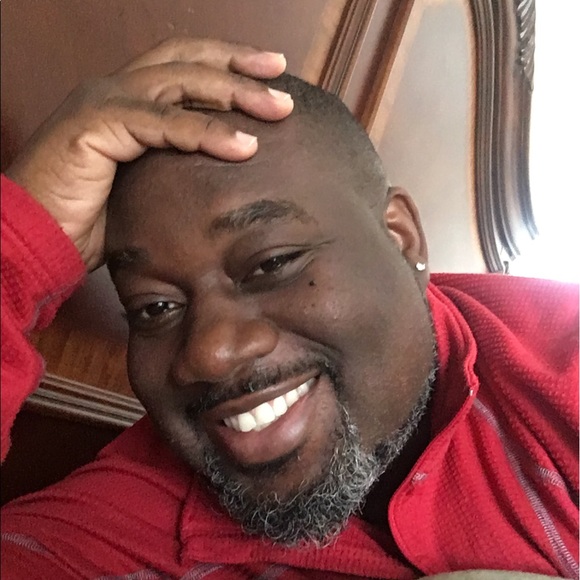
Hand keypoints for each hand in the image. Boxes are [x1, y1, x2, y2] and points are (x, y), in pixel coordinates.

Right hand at [4, 38, 292, 269]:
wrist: (34, 237)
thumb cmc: (90, 218)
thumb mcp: (145, 186)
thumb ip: (177, 168)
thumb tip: (223, 175)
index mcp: (126, 101)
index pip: (184, 67)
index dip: (227, 65)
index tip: (269, 76)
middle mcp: (114, 90)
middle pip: (187, 60)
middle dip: (239, 65)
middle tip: (281, 74)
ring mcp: (103, 102)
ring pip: (180, 82)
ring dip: (234, 92)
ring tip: (277, 108)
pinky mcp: (95, 126)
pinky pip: (162, 123)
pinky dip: (206, 134)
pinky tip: (244, 146)